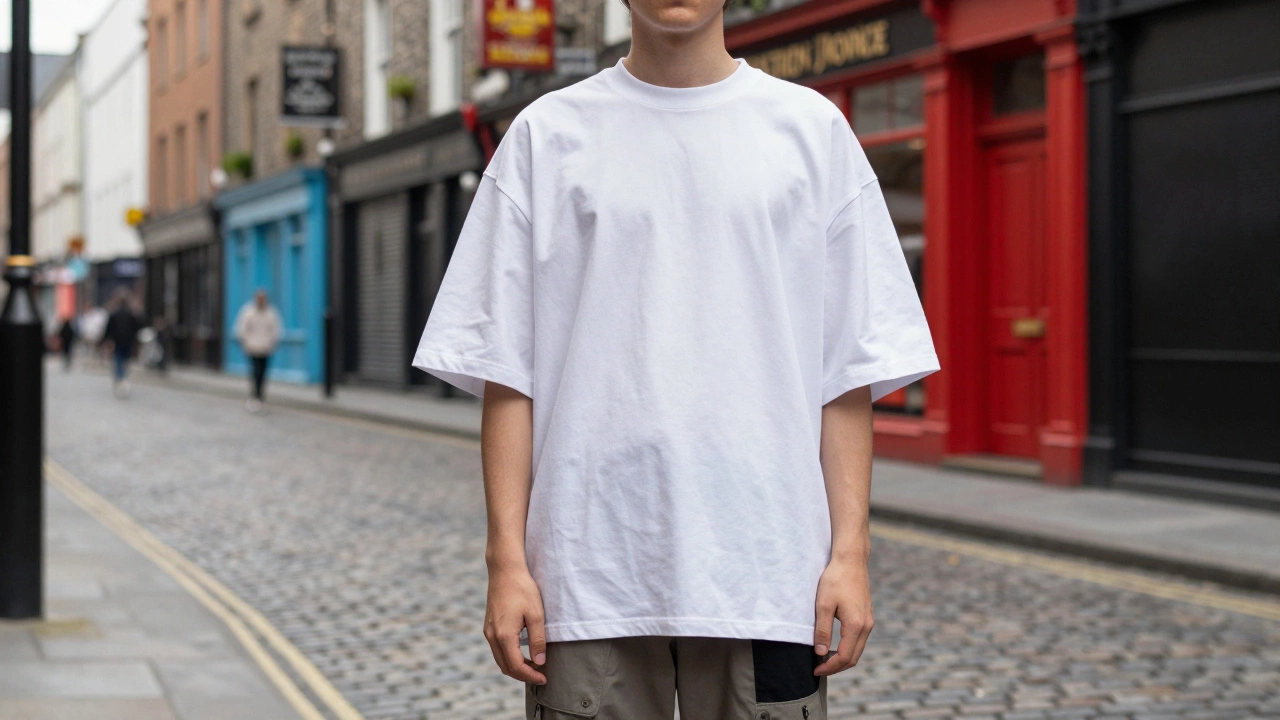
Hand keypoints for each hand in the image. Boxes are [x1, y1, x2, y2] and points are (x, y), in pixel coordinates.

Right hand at [483, 564, 547, 684]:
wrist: (504, 570)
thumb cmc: (522, 589)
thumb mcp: (536, 614)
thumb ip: (538, 640)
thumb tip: (540, 661)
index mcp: (504, 635)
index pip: (516, 666)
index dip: (530, 675)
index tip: (544, 678)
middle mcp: (492, 636)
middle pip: (505, 667)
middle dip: (523, 675)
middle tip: (541, 675)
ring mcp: (488, 631)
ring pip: (500, 659)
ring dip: (516, 667)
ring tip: (534, 666)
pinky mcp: (489, 626)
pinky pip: (497, 649)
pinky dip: (509, 657)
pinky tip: (523, 654)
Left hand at [812, 556, 873, 675]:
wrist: (851, 560)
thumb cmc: (835, 579)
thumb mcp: (823, 605)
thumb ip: (823, 631)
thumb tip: (820, 654)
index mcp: (856, 625)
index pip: (844, 657)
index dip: (829, 667)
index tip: (815, 670)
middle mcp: (866, 625)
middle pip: (854, 657)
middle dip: (836, 667)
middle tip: (818, 669)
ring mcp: (868, 620)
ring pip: (857, 649)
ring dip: (843, 658)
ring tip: (824, 659)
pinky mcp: (866, 615)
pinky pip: (859, 639)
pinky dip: (848, 648)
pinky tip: (835, 646)